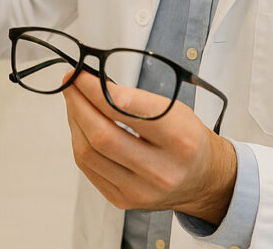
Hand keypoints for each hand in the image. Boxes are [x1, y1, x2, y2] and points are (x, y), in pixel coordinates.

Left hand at [61, 72, 236, 223]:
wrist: (202, 178)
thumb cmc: (186, 138)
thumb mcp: (174, 109)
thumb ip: (134, 98)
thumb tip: (92, 82)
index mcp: (180, 140)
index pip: (126, 110)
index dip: (95, 89)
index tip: (81, 74)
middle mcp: (161, 170)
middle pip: (101, 135)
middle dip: (78, 103)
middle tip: (70, 83)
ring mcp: (140, 191)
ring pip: (88, 153)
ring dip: (74, 121)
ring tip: (74, 101)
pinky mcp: (123, 200)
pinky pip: (87, 168)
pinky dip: (78, 140)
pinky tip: (81, 125)